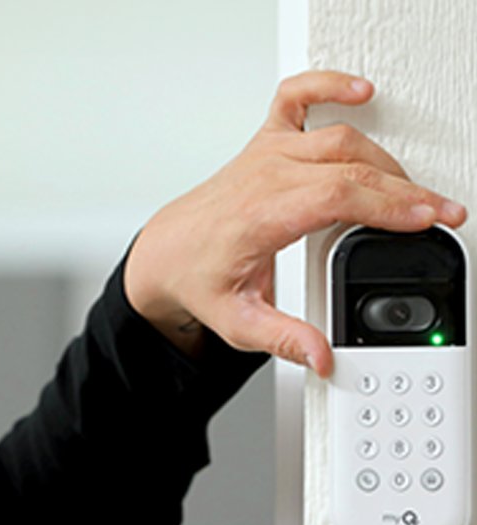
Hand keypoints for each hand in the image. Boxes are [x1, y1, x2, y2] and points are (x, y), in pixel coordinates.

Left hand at [123, 70, 466, 376]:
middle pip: (349, 168)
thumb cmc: (198, 280)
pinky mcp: (264, 143)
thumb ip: (282, 339)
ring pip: (339, 139)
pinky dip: (330, 86)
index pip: (336, 197)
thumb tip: (321, 356)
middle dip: (403, 190)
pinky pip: (296, 97)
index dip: (388, 205)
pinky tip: (360, 93)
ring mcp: (265, 155)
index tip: (426, 218)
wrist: (165, 255)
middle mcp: (263, 177)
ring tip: (414, 192)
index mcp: (259, 216)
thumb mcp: (237, 322)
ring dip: (384, 160)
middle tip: (441, 213)